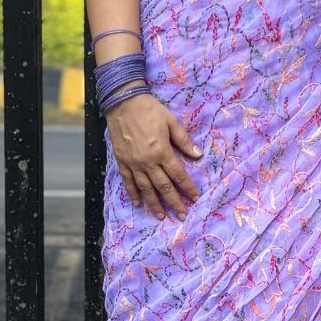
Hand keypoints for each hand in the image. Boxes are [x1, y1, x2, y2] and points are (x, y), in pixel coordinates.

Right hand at [105, 91, 202, 220]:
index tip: (195, 198)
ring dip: (154, 204)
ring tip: (162, 216)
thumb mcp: (171, 122)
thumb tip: (198, 155)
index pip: (178, 175)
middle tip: (182, 215)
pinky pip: (128, 181)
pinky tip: (138, 203)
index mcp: (162, 151)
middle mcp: (148, 161)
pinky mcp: (122, 161)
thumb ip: (184, 141)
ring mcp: (133, 163)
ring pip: (146, 188)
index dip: (188, 187)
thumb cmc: (150, 110)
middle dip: (174, 202)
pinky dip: (133, 193)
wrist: (123, 103)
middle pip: (163, 186)